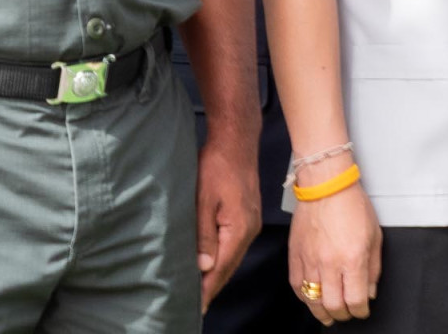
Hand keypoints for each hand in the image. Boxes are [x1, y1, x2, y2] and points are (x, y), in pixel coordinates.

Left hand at [195, 136, 261, 311]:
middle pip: (229, 266)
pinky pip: (234, 244)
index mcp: (239, 230)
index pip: (222, 268)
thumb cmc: (216, 165)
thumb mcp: (203, 199)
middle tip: (196, 304)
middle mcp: (249, 231)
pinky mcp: (248, 216)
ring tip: (201, 288)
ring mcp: (251, 224)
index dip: (208, 288)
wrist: (236, 142)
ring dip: (218, 272)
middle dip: (213, 286)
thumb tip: (203, 265)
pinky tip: (213, 261)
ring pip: (232, 256)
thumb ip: (203, 233)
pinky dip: (223, 257)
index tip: (196, 306)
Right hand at [288, 172, 381, 323]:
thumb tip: (369, 291)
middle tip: (347, 313)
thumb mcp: (375, 237)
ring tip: (328, 313)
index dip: (361, 311)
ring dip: (322, 311)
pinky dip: (304, 296)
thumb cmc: (351, 205)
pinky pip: (296, 284)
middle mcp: (329, 263)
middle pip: (333, 306)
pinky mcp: (295, 253)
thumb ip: (373, 269)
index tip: (362, 309)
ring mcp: (309, 259)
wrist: (325, 185)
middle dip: (343, 315)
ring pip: (312, 299)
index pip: (356, 301)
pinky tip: (311, 296)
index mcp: (352, 260)